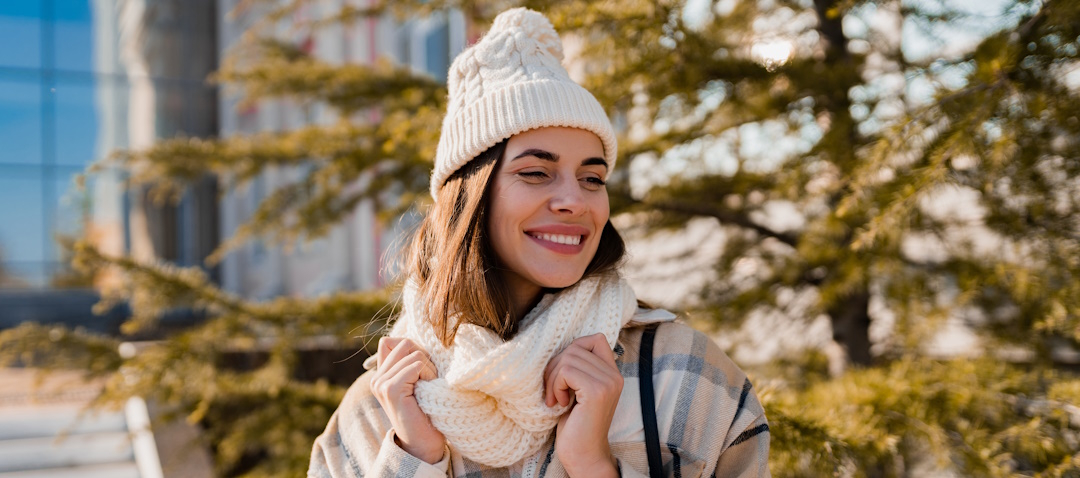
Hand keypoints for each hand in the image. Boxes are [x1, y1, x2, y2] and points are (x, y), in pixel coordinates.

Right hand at [370, 337, 445, 463]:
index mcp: (381, 375)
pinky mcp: (390, 389)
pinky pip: (416, 365)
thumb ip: (410, 361)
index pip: (392, 341)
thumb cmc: (426, 411)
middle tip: (427, 381)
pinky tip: (426, 391)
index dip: (413, 349)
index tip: (422, 371)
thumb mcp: (417, 380)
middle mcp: (376, 379)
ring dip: (429, 369)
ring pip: (413, 353)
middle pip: (404, 343)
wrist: (424, 443)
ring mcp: (380, 384)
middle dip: (423, 358)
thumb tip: (413, 339)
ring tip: (426, 389)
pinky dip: (428, 375)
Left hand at [544, 334, 621, 477]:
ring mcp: (608, 382)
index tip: (564, 374)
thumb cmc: (576, 424)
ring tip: (555, 398)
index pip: (595, 339)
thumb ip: (579, 369)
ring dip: (553, 378)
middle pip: (575, 347)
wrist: (584, 455)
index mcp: (613, 373)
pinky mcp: (596, 391)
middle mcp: (615, 375)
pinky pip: (566, 371)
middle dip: (555, 367)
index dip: (573, 349)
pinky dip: (555, 385)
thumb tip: (561, 347)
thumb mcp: (579, 390)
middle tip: (553, 391)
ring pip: (568, 358)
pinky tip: (559, 403)